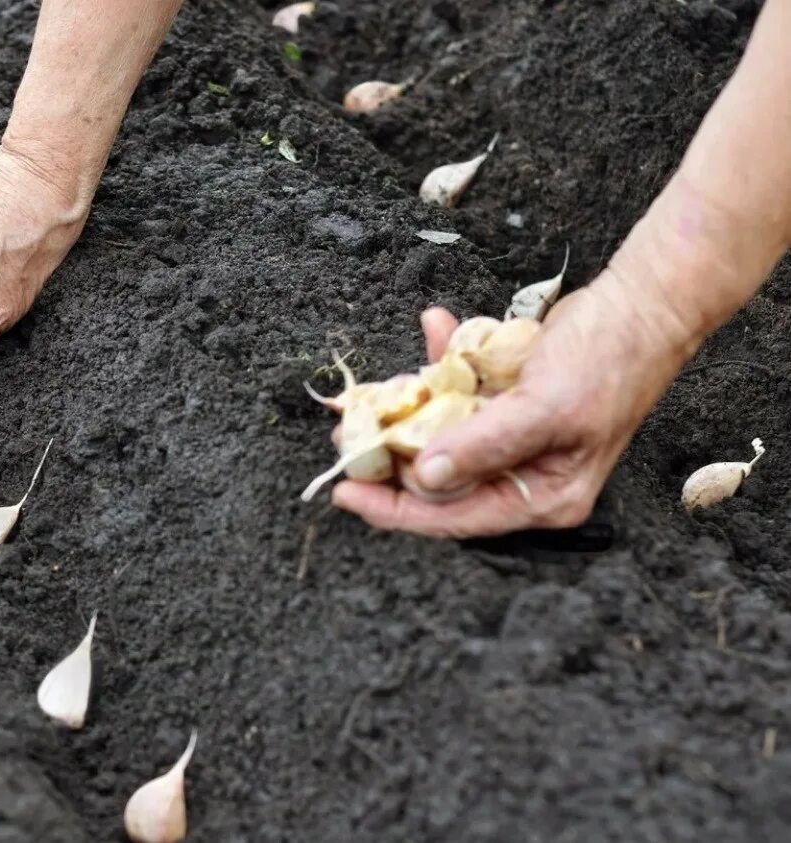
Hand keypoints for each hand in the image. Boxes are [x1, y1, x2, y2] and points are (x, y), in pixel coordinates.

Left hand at [331, 270, 697, 537]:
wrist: (642, 303)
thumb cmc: (609, 360)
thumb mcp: (545, 409)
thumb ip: (484, 446)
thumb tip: (425, 478)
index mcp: (541, 497)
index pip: (453, 518)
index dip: (394, 509)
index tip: (345, 492)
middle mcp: (522, 476)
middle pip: (437, 482)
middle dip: (388, 457)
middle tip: (346, 435)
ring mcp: (511, 440)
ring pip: (439, 437)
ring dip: (405, 410)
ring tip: (369, 395)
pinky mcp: (503, 403)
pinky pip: (456, 395)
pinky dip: (438, 365)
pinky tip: (433, 327)